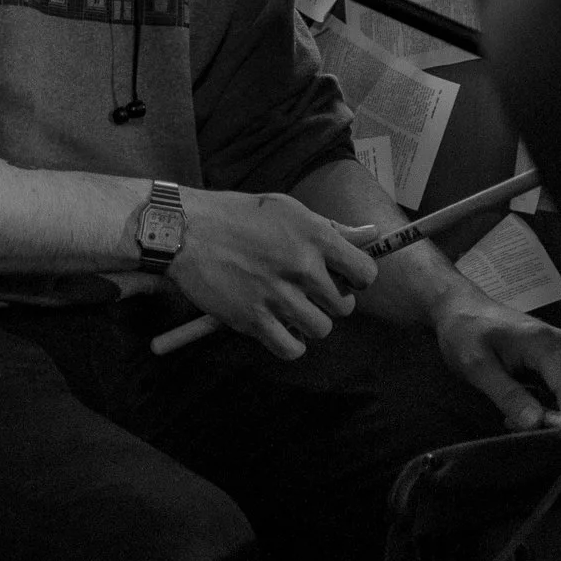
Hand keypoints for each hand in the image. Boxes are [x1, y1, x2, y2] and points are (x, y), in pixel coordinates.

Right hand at [168, 188, 378, 360]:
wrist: (188, 231)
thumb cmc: (240, 215)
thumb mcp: (290, 210)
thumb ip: (332, 228)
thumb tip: (371, 234)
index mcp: (316, 237)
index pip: (365, 273)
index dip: (358, 279)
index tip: (344, 279)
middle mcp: (302, 268)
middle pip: (344, 306)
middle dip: (331, 302)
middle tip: (311, 294)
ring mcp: (277, 296)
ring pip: (321, 329)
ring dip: (311, 323)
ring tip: (294, 310)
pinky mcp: (252, 320)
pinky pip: (292, 349)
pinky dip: (291, 345)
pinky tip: (281, 329)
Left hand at [434, 288, 560, 430]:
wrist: (460, 308)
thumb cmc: (466, 333)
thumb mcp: (478, 367)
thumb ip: (508, 395)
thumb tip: (536, 424)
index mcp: (546, 345)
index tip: (551, 443)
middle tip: (523, 431)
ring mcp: (560, 350)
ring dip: (554, 415)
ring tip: (515, 420)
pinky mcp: (554, 357)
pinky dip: (549, 405)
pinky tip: (521, 409)